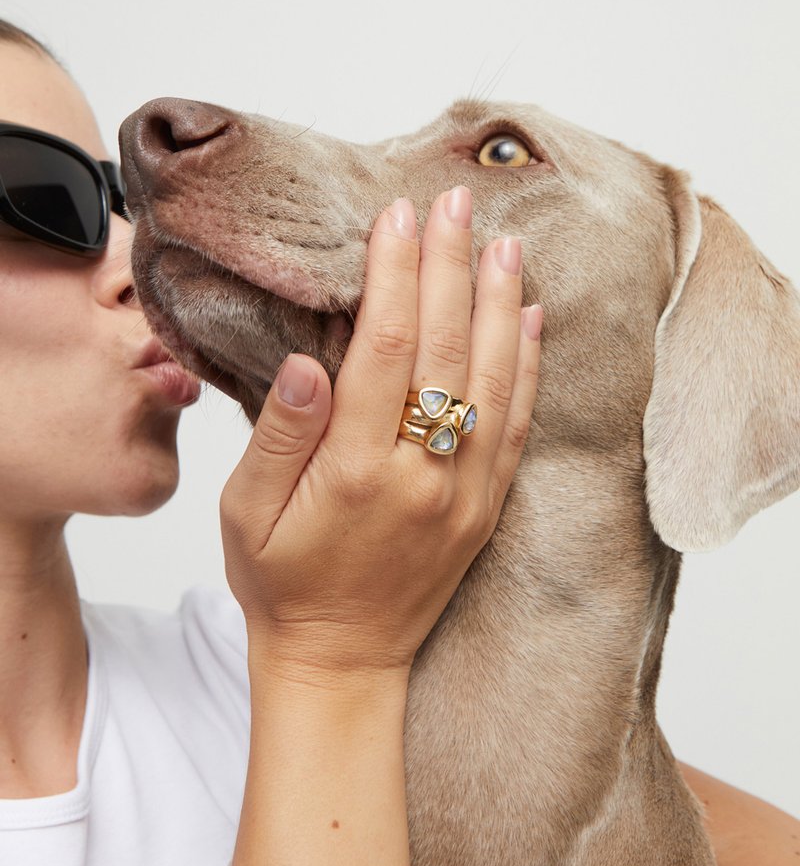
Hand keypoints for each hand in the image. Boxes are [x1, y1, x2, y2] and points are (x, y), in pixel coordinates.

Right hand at [219, 186, 541, 682]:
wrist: (341, 663)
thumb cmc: (283, 585)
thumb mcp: (248, 516)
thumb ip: (282, 436)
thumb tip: (309, 361)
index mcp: (358, 471)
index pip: (385, 350)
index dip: (396, 277)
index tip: (398, 218)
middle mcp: (424, 476)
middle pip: (446, 350)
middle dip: (451, 267)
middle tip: (456, 201)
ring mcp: (465, 494)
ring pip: (495, 380)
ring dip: (501, 304)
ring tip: (503, 241)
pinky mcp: (486, 510)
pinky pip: (516, 427)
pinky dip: (528, 367)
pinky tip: (530, 318)